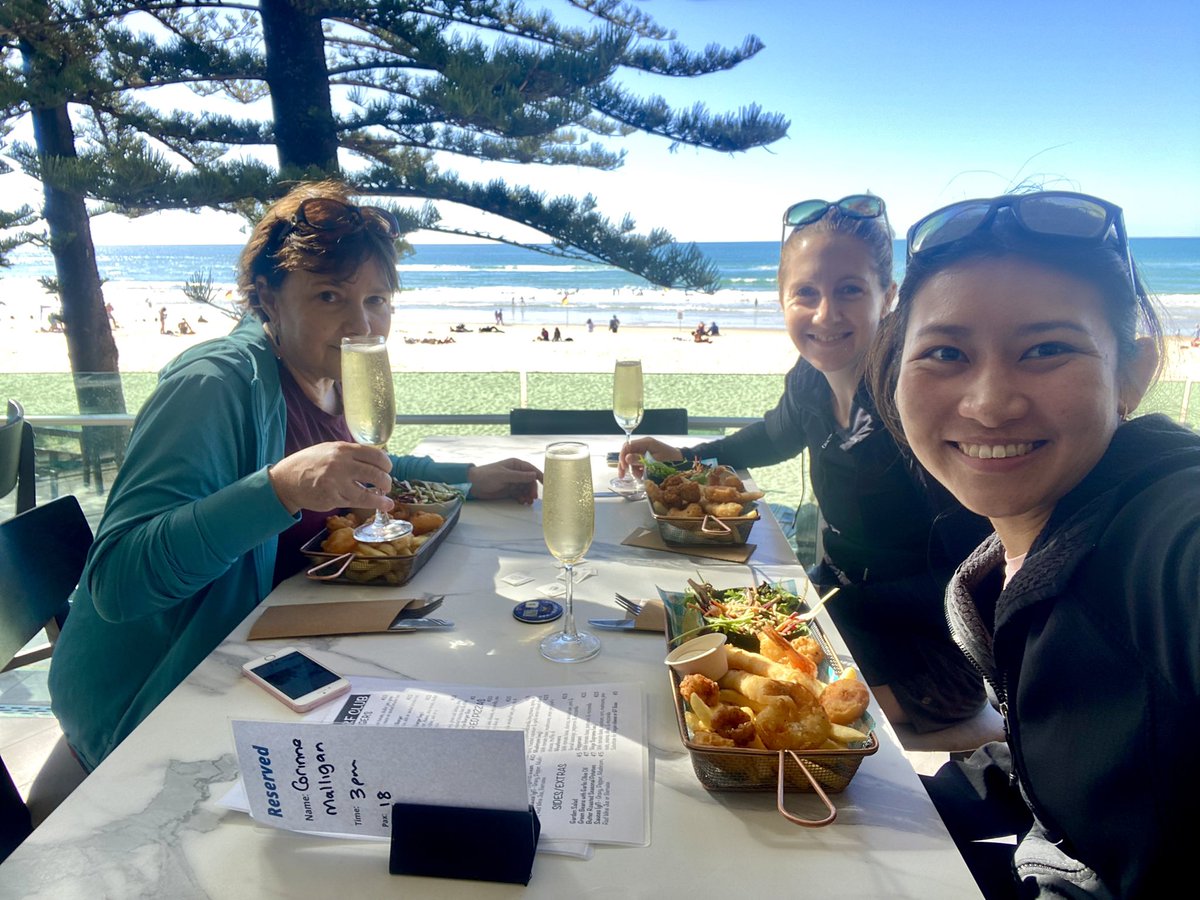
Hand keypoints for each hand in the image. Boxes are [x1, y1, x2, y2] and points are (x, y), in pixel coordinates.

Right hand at [268, 442, 395, 514]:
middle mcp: (341, 465)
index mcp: (343, 449)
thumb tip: (373, 459)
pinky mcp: (333, 499)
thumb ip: (350, 453)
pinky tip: (381, 505)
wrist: (287, 480)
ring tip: (387, 500)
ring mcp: (337, 483)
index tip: (388, 468)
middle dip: (386, 481)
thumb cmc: (309, 464)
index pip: (375, 455)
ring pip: (368, 493)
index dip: (386, 463)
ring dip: (382, 497)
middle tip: (386, 485)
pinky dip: (372, 504)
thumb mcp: (329, 450)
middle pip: (375, 474)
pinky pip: (357, 502)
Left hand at [467, 458, 541, 503]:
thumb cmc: (487, 476)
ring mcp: (513, 482)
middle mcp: (516, 473)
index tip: (547, 484)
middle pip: (530, 481)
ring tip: (527, 502)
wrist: (473, 485)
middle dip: (532, 489)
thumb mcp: (504, 475)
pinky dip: (522, 498)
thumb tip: (534, 475)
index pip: (532, 470)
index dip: (540, 476)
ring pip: (526, 489)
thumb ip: (520, 476)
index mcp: (516, 465)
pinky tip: (522, 502)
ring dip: (528, 495)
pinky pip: (520, 494)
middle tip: (532, 498)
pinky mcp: (509, 490)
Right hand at [617, 437, 681, 476]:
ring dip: (632, 469)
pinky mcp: (646, 457)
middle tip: (622, 476)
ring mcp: (644, 451)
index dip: (622, 456)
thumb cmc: (670, 460)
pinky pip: (637, 463)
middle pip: (627, 453)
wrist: (681, 462)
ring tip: (639, 476)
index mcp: (645, 442)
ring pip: (631, 459)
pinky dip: (637, 470)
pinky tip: (641, 475)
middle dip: (624, 464)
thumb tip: (626, 458)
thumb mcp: (654, 462)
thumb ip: (640, 460)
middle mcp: (643, 445)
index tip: (623, 468)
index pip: (627, 446)